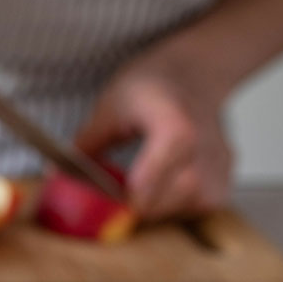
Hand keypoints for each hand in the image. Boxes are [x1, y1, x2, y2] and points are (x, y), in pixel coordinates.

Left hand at [75, 49, 233, 220]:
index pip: (148, 185)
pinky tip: (166, 182)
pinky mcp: (226, 177)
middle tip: (117, 193)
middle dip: (134, 205)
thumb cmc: (153, 85)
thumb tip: (56, 175)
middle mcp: (203, 150)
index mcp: (175, 129)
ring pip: (182, 209)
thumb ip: (86, 144)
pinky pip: (198, 207)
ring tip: (142, 183)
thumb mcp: (110, 106)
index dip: (122, 199)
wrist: (196, 72)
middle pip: (162, 203)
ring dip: (156, 206)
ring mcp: (219, 165)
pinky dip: (177, 203)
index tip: (106, 196)